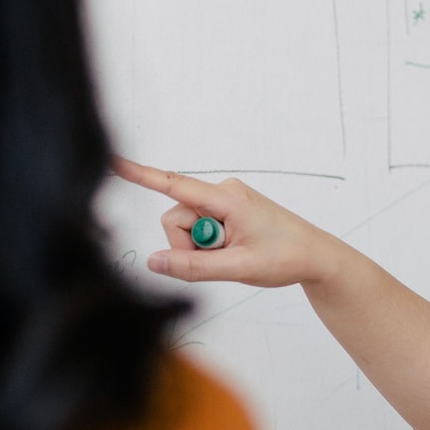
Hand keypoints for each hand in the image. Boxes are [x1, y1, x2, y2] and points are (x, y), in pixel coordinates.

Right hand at [111, 158, 341, 287]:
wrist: (316, 256)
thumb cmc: (286, 257)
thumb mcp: (237, 268)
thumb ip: (192, 267)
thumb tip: (154, 262)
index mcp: (227, 198)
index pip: (174, 184)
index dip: (141, 175)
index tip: (113, 161)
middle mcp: (222, 192)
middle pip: (176, 218)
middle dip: (188, 245)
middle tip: (221, 261)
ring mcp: (225, 201)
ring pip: (187, 226)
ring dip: (201, 248)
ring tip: (233, 256)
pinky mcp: (227, 210)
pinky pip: (201, 228)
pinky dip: (209, 245)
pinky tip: (234, 250)